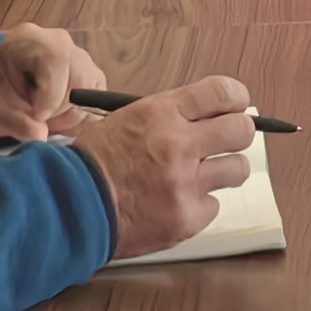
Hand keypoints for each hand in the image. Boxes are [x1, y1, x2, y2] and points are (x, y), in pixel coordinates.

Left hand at [0, 23, 106, 142]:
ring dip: (73, 116)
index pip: (56, 60)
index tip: (36, 118)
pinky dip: (82, 117)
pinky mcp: (91, 74)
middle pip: (81, 77)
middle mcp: (60, 41)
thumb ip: (13, 121)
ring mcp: (79, 56)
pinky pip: (98, 99)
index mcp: (29, 40)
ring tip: (48, 121)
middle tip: (41, 124)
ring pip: (93, 90)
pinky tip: (60, 119)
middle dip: (63, 110)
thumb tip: (42, 136)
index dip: (51, 96)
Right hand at [72, 75, 254, 255]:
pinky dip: (198, 205)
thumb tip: (208, 117)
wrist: (69, 207)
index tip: (235, 107)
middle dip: (237, 135)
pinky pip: (213, 205)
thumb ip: (168, 117)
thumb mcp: (126, 121)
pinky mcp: (187, 217)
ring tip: (197, 177)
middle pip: (241, 131)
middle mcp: (178, 144)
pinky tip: (173, 204)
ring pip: (237, 170)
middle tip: (224, 142)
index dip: (236, 100)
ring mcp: (185, 184)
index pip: (223, 92)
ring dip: (222, 172)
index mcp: (161, 113)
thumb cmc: (93, 162)